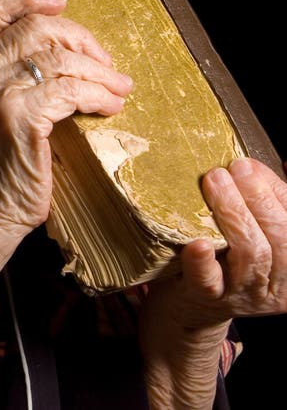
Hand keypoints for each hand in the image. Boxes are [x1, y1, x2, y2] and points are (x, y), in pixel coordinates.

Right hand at [0, 0, 132, 241]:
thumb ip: (3, 68)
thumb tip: (61, 39)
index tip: (60, 2)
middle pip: (35, 26)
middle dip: (79, 37)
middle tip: (104, 60)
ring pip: (58, 57)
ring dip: (98, 70)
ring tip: (118, 86)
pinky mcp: (17, 116)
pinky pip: (71, 89)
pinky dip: (99, 94)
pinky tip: (110, 105)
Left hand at [147, 158, 286, 329]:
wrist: (192, 306)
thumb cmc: (228, 258)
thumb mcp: (259, 234)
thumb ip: (271, 204)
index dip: (276, 191)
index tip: (250, 165)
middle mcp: (275, 284)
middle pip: (279, 240)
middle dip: (258, 198)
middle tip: (235, 168)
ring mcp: (242, 294)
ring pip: (252, 255)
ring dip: (234, 212)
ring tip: (215, 180)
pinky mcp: (207, 298)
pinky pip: (209, 281)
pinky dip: (203, 261)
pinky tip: (198, 243)